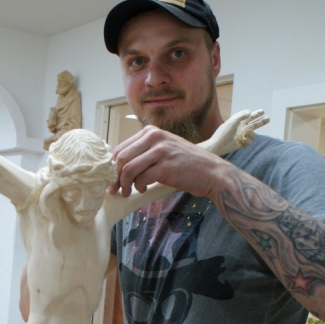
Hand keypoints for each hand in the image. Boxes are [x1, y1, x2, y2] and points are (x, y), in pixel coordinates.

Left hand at [110, 125, 225, 197]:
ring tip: (128, 192)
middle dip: (116, 177)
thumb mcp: (163, 149)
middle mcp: (154, 137)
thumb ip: (143, 153)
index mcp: (150, 131)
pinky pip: (141, 179)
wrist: (211, 172)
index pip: (120, 148)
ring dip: (125, 184)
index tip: (114, 179)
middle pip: (121, 159)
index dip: (113, 167)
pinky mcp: (165, 166)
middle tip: (117, 189)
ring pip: (128, 169)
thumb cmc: (185, 163)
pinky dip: (139, 187)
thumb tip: (117, 167)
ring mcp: (160, 151)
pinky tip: (144, 189)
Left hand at [200, 109, 268, 154]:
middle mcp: (240, 128)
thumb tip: (250, 112)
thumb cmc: (224, 132)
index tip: (262, 111)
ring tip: (245, 133)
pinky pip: (250, 141)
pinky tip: (241, 140)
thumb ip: (241, 115)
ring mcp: (241, 136)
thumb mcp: (232, 121)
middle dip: (261, 121)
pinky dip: (248, 140)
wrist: (218, 145)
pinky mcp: (242, 143)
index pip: (249, 116)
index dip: (256, 114)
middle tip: (268, 118)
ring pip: (253, 133)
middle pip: (254, 124)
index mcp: (238, 122)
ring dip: (252, 133)